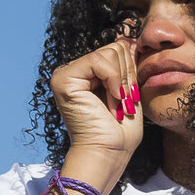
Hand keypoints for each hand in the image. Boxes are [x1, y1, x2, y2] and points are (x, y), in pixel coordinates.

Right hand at [47, 28, 144, 177]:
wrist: (108, 154)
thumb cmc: (120, 132)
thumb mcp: (129, 91)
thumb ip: (127, 65)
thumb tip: (130, 39)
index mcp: (88, 74)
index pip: (119, 50)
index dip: (131, 72)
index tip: (127, 99)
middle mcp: (74, 71)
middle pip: (116, 48)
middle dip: (127, 77)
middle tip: (121, 104)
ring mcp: (66, 74)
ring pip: (110, 52)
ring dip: (121, 83)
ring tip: (115, 106)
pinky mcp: (64, 79)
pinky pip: (99, 61)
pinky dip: (114, 81)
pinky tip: (112, 101)